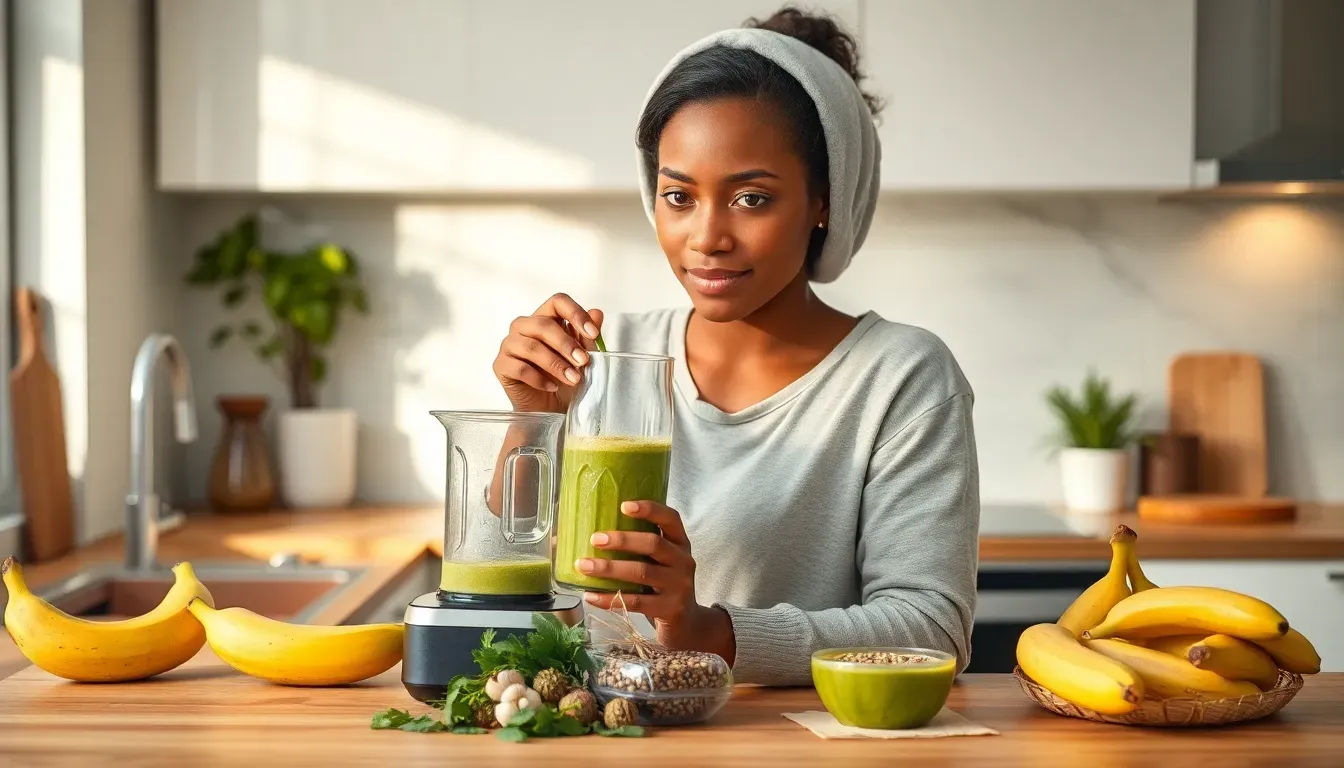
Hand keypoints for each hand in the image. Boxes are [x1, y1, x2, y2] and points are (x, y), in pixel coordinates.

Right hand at [493, 293, 603, 412]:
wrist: (551, 409)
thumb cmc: (564, 380)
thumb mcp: (582, 359)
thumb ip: (587, 337)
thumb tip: (597, 313)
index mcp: (545, 318)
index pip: (557, 302)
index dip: (575, 313)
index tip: (593, 333)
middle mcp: (524, 327)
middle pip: (543, 324)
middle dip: (566, 344)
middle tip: (583, 361)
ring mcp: (510, 345)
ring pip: (530, 346)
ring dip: (555, 364)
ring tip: (572, 379)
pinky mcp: (501, 365)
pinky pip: (519, 368)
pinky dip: (539, 379)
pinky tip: (552, 387)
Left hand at [578, 501, 735, 662]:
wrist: (688, 625)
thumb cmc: (665, 586)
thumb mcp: (663, 563)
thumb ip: (642, 549)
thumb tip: (593, 535)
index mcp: (681, 544)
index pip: (671, 519)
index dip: (650, 509)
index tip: (624, 505)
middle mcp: (683, 561)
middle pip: (654, 544)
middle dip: (622, 540)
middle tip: (595, 539)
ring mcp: (679, 586)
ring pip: (642, 572)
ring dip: (610, 569)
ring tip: (583, 566)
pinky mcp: (670, 609)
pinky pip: (635, 602)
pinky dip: (610, 598)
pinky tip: (590, 596)